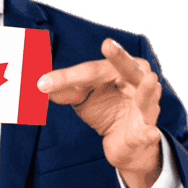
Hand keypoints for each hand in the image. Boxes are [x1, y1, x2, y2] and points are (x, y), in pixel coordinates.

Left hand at [37, 38, 161, 187]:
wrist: (125, 144)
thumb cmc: (104, 109)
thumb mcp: (80, 97)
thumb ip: (63, 90)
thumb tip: (37, 85)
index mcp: (117, 69)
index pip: (89, 71)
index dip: (65, 78)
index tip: (42, 84)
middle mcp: (135, 81)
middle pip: (126, 67)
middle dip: (119, 56)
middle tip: (107, 44)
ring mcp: (144, 106)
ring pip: (146, 97)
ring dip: (147, 90)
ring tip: (150, 79)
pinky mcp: (146, 131)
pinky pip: (149, 133)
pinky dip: (149, 133)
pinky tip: (149, 133)